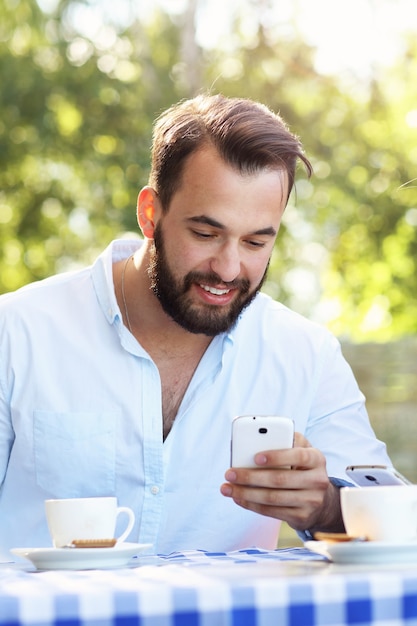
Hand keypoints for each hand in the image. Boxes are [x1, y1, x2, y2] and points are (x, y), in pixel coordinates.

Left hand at [220, 432, 344, 532]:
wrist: (321, 501)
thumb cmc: (301, 468)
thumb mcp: (300, 450)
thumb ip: (285, 441)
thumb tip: (255, 440)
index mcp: (316, 458)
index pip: (297, 455)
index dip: (277, 457)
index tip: (255, 457)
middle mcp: (317, 480)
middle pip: (280, 479)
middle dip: (250, 477)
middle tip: (230, 473)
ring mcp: (311, 501)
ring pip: (273, 497)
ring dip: (246, 493)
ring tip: (227, 488)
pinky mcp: (302, 517)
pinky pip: (272, 511)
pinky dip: (252, 505)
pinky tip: (238, 498)